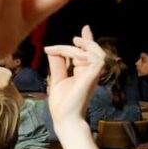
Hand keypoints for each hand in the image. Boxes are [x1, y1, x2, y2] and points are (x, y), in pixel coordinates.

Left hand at [44, 25, 116, 148]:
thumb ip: (57, 66)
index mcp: (83, 74)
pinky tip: (73, 56)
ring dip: (81, 47)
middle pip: (93, 51)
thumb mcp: (57, 81)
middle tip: (76, 36)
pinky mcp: (93, 77)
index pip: (87, 54)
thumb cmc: (62, 105)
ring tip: (71, 43)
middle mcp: (91, 73)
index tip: (84, 30)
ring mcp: (93, 75)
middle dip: (87, 40)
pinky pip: (94, 59)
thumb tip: (53, 52)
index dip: (87, 41)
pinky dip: (83, 54)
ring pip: (94, 52)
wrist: (64, 119)